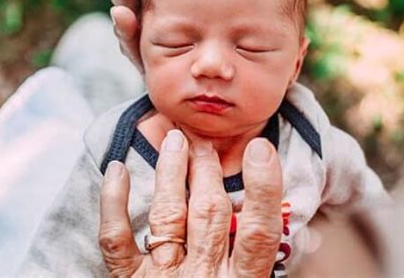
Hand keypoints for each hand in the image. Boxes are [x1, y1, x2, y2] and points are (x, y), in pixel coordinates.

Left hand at [99, 130, 282, 276]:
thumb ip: (256, 263)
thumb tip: (290, 226)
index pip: (259, 235)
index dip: (262, 191)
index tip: (261, 150)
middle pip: (208, 214)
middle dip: (207, 172)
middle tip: (204, 141)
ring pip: (168, 216)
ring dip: (171, 173)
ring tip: (175, 140)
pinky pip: (116, 239)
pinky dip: (113, 203)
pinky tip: (116, 170)